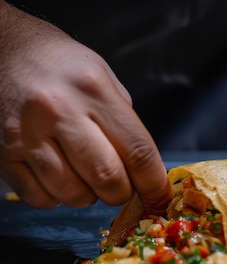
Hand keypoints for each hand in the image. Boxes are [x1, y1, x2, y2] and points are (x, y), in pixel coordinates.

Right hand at [0, 2, 170, 212]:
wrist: (3, 49)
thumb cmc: (63, 68)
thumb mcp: (105, 81)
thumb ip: (125, 124)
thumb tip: (146, 172)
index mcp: (94, 91)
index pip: (137, 151)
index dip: (154, 182)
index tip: (159, 194)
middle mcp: (59, 111)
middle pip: (107, 178)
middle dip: (122, 193)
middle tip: (122, 188)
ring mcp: (26, 134)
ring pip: (73, 193)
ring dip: (90, 196)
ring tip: (87, 177)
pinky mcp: (3, 153)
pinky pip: (40, 198)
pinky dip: (57, 198)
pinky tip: (59, 177)